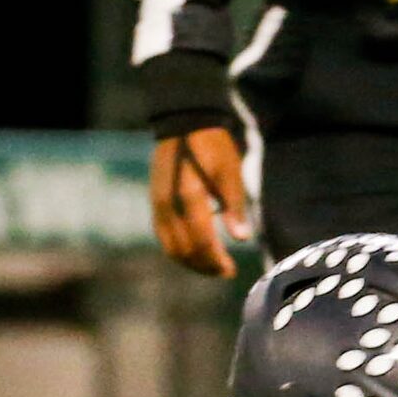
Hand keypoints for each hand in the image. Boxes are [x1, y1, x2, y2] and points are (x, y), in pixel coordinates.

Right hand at [149, 126, 250, 277]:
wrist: (184, 124)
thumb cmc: (213, 147)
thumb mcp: (230, 173)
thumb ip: (234, 207)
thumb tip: (242, 239)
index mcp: (190, 197)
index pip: (201, 241)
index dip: (216, 261)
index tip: (231, 271)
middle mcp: (169, 205)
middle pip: (184, 250)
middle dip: (204, 266)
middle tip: (224, 272)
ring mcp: (158, 205)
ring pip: (170, 247)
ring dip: (190, 262)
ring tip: (210, 266)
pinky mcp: (155, 203)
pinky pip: (163, 236)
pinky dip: (178, 250)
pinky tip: (194, 251)